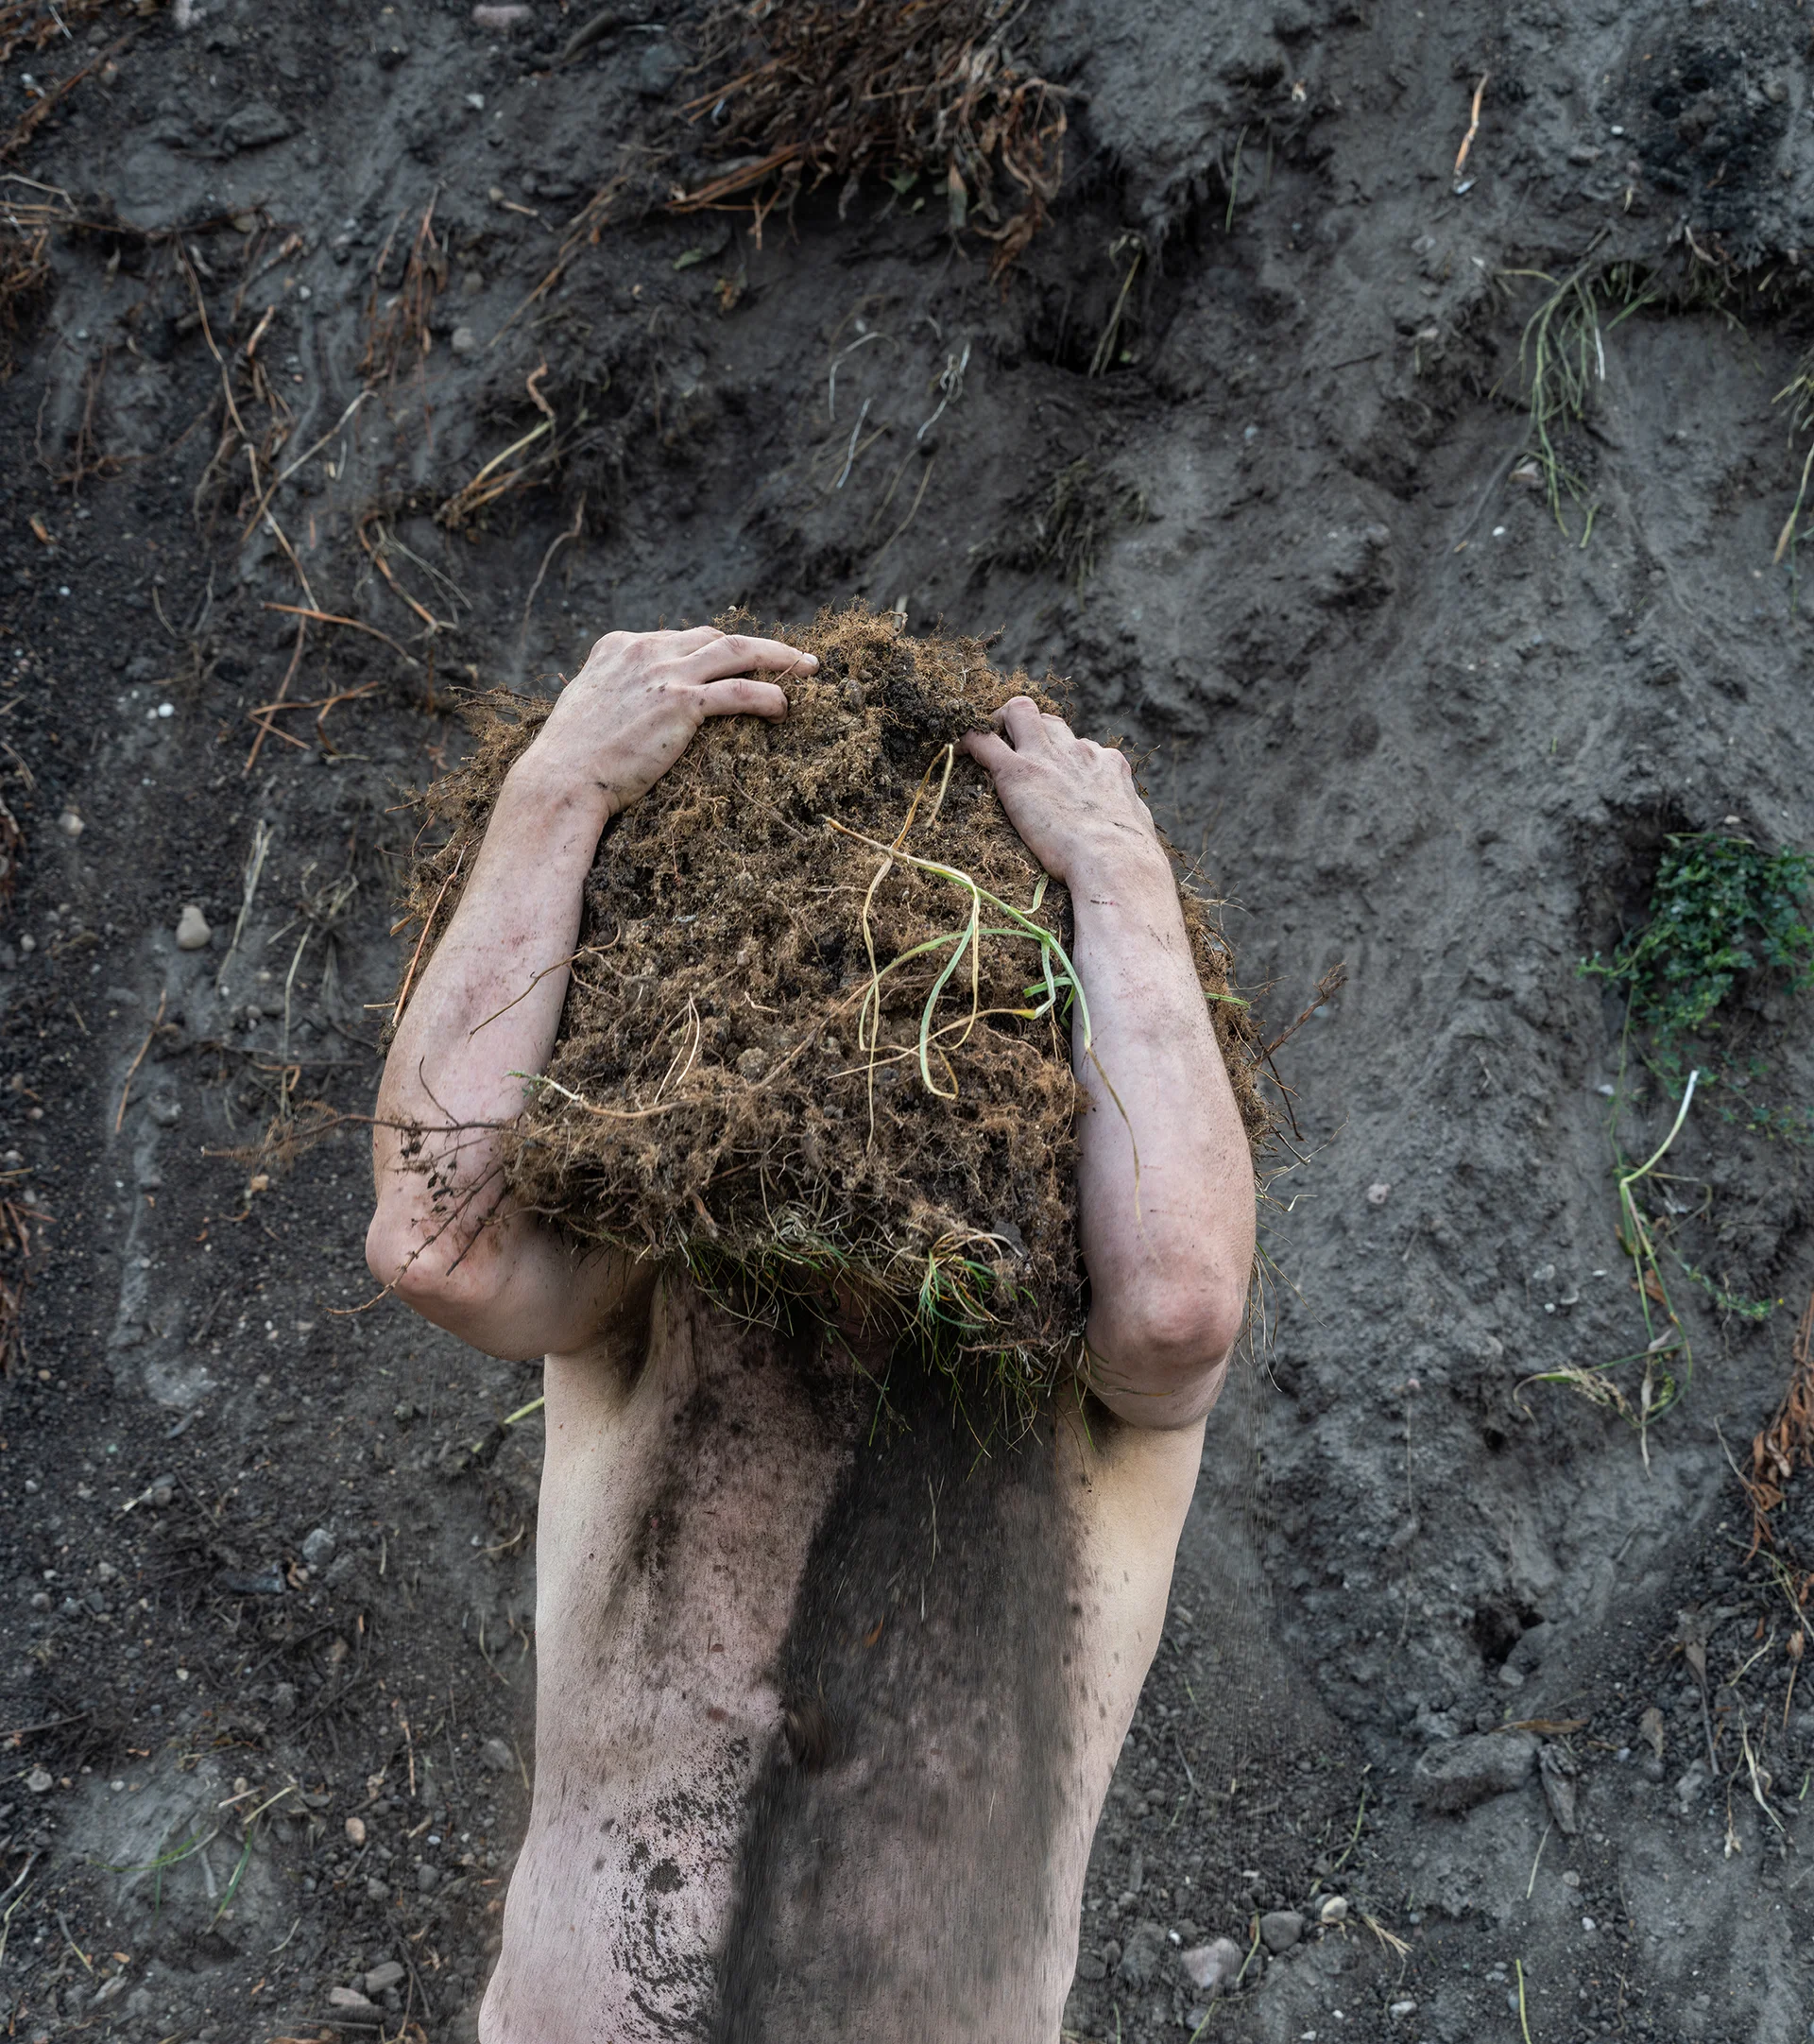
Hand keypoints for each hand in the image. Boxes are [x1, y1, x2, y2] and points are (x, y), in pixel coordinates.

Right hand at [520, 627, 814, 816]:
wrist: (560, 780)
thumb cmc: (570, 758)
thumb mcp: (588, 707)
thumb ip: (614, 693)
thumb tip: (629, 707)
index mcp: (619, 646)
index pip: (682, 637)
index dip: (715, 650)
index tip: (741, 662)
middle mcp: (645, 650)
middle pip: (716, 637)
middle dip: (758, 646)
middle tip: (792, 657)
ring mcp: (665, 674)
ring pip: (738, 651)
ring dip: (780, 657)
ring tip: (809, 668)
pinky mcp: (681, 704)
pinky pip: (740, 692)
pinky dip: (769, 696)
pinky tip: (785, 707)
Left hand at [961, 698, 1163, 883]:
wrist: (1116, 861)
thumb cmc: (1130, 858)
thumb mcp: (1137, 824)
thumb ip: (1127, 811)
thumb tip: (1133, 823)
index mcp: (1107, 764)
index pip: (1082, 746)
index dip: (1064, 759)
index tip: (1054, 778)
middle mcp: (1078, 751)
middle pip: (1050, 720)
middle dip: (1030, 727)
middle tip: (1014, 751)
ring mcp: (1047, 757)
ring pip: (1019, 712)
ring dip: (1001, 724)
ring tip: (985, 746)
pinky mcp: (1018, 771)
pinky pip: (984, 740)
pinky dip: (968, 740)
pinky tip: (959, 749)